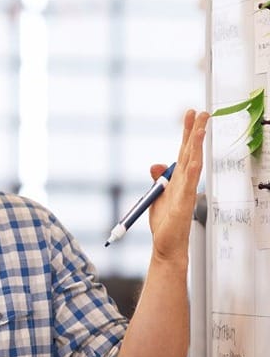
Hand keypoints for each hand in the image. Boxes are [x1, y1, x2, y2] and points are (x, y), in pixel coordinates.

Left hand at [148, 109, 208, 261]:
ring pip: (193, 163)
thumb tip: (155, 164)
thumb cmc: (165, 223)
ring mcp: (186, 191)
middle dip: (196, 131)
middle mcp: (184, 182)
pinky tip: (196, 159)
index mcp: (177, 178)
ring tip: (202, 128)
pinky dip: (193, 171)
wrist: (167, 245)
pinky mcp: (184, 203)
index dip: (187, 132)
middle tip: (202, 112)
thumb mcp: (156, 195)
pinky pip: (190, 184)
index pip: (183, 150)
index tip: (190, 114)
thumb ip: (157, 179)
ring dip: (197, 145)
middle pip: (190, 151)